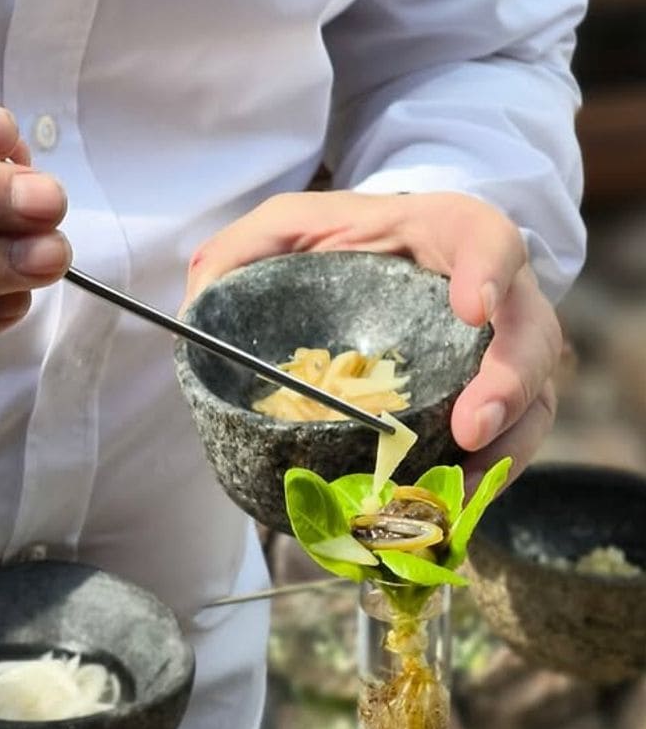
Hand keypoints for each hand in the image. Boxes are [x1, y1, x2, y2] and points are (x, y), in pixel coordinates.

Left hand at [184, 190, 560, 487]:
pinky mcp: (503, 401)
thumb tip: (194, 303)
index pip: (487, 238)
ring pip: (535, 399)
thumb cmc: (351, 239)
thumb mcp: (294, 224)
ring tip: (462, 484)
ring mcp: (506, 351)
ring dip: (507, 448)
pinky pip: (515, 444)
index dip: (490, 270)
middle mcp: (498, 292)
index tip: (473, 306)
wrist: (397, 258)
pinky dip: (490, 478)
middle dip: (509, 382)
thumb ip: (245, 248)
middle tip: (471, 426)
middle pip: (531, 332)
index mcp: (450, 233)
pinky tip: (454, 503)